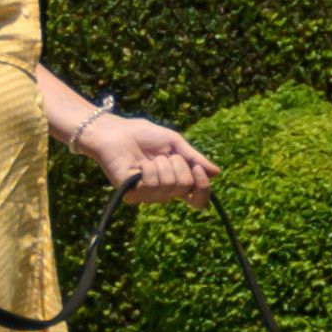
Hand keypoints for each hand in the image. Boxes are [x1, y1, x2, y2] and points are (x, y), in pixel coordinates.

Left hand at [78, 109, 217, 201]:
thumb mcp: (174, 142)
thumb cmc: (142, 135)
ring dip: (160, 164)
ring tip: (147, 159)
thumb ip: (193, 158)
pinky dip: (148, 169)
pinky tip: (138, 165)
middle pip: (185, 187)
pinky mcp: (132, 195)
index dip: (203, 188)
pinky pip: (152, 185)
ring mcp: (148, 195)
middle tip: (161, 155)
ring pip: (169, 186)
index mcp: (175, 182)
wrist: (115, 131)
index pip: (197, 200)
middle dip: (176, 164)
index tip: (198, 169)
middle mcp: (164, 193)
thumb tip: (216, 172)